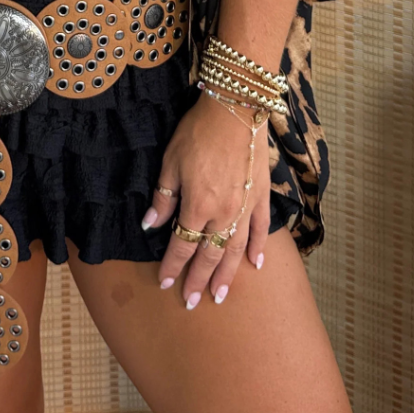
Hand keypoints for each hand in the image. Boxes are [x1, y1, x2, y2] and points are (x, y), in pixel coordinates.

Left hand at [142, 91, 270, 307]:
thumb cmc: (198, 133)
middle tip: (193, 302)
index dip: (173, 266)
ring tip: (221, 296)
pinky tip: (256, 264)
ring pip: (236, 250)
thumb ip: (164, 198)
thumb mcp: (170, 163)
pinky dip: (259, 248)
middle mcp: (224, 214)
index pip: (182, 245)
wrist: (236, 110)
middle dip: (199, 280)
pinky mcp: (262, 196)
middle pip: (209, 255)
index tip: (166, 283)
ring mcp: (246, 207)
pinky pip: (262, 229)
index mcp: (197, 206)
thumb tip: (151, 225)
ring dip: (228, 275)